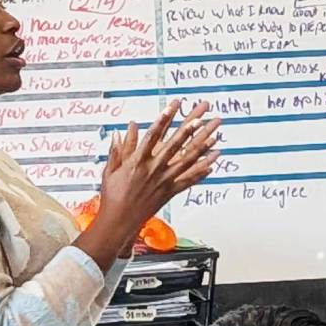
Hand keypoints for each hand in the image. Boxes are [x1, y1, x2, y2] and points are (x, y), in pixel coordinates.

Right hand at [80, 101, 220, 264]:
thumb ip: (119, 150)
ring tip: (216, 134)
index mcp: (138, 161)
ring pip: (187, 160)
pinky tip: (214, 161)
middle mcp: (154, 169)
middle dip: (190, 128)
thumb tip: (122, 130)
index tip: (174, 105)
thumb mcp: (110, 170)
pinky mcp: (171, 191)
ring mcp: (165, 180)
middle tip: (203, 115)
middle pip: (176, 144)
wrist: (119, 221)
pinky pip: (190, 179)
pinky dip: (203, 170)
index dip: (165, 118)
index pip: (154, 134)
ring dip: (203, 146)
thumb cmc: (113, 195)